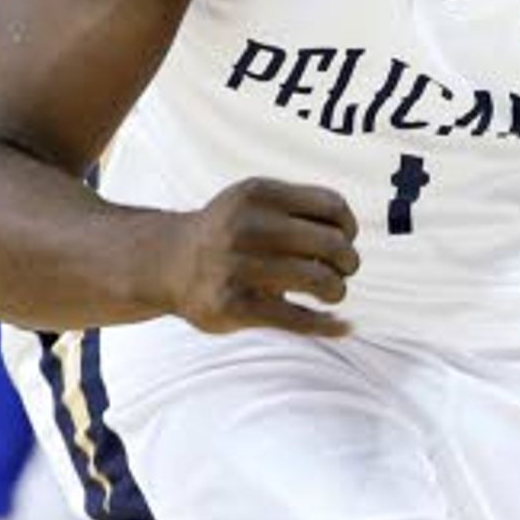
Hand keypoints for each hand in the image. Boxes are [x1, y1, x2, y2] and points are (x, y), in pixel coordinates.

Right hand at [167, 178, 359, 334]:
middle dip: (348, 261)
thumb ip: (300, 208)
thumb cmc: (229, 232)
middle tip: (342, 271)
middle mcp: (245, 226)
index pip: (333, 206)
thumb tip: (352, 235)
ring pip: (320, 280)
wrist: (168, 262)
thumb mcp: (255, 203)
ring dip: (337, 290)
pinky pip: (299, 319)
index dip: (349, 227)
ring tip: (331, 293)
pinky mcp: (234, 306)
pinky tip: (342, 326)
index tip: (344, 239)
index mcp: (257, 194)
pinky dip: (329, 325)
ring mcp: (237, 267)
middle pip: (332, 244)